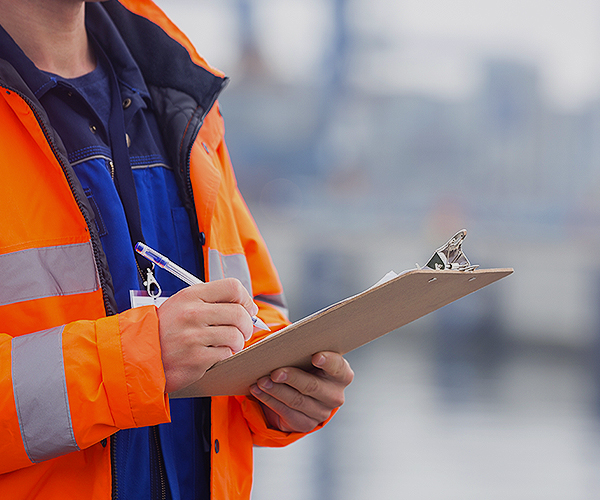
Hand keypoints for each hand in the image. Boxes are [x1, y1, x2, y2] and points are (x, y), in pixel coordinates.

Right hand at [157, 278, 256, 393]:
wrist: (139, 354)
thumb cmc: (166, 329)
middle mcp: (193, 313)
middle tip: (243, 332)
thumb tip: (247, 308)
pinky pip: (226, 354)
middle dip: (247, 325)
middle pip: (239, 313)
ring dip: (237, 343)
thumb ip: (211, 301)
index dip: (246, 299)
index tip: (248, 309)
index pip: (232, 287)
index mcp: (191, 295)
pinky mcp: (196, 359)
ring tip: (228, 345)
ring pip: (236, 336)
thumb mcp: (183, 304)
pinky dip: (224, 356)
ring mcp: (194, 337)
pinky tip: (213, 355)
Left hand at [250, 352, 353, 432]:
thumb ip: (300, 348)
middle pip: (313, 386)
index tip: (315, 356)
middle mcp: (335, 395)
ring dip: (276, 390)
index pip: (338, 367)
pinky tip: (258, 391)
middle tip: (275, 372)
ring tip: (260, 381)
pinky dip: (270, 401)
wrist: (299, 391)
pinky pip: (286, 413)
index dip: (328, 361)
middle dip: (292, 378)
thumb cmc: (303, 365)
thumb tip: (279, 340)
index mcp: (341, 374)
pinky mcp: (306, 424)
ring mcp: (321, 412)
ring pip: (296, 401)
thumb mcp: (306, 356)